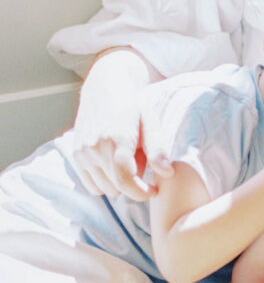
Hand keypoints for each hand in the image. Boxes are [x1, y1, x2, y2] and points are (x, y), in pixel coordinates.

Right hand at [71, 50, 171, 199]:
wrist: (104, 90)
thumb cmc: (132, 107)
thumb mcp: (150, 123)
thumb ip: (158, 149)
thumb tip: (168, 173)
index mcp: (117, 140)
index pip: (125, 180)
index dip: (141, 192)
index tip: (153, 191)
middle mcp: (95, 148)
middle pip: (115, 188)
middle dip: (133, 185)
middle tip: (142, 167)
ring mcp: (82, 153)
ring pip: (103, 189)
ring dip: (118, 184)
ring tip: (128, 163)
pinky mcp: (75, 155)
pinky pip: (90, 185)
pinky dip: (104, 183)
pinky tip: (114, 167)